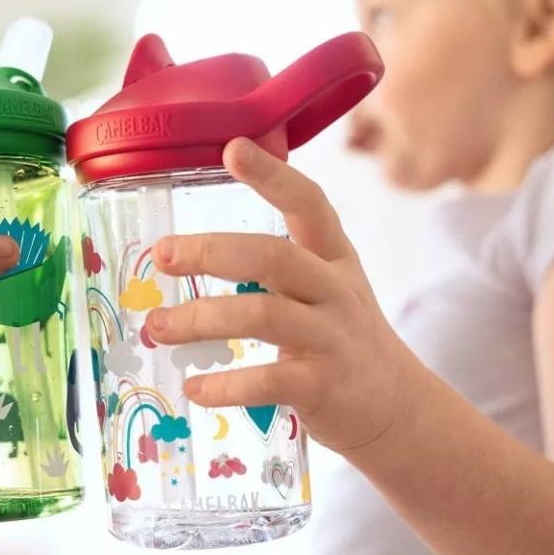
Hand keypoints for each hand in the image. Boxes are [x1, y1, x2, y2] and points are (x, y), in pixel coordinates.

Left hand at [146, 137, 429, 451]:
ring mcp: (331, 337)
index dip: (273, 175)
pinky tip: (194, 389)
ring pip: (263, 315)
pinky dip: (227, 385)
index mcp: (332, 257)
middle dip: (211, 252)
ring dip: (201, 319)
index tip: (232, 148)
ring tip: (157, 328)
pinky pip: (269, 380)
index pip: (308, 203)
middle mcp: (335, 290)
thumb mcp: (326, 285)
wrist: (396, 406)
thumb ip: (277, 263)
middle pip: (273, 257)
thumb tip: (190, 250)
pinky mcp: (324, 386)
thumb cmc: (342, 337)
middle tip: (162, 255)